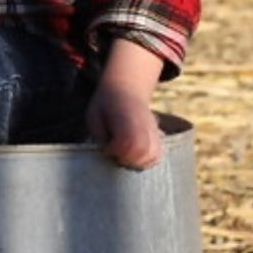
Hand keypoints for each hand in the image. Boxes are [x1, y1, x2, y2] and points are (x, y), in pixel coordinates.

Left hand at [85, 38, 164, 169]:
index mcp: (125, 115)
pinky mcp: (158, 137)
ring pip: (152, 155)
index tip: (105, 148)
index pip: (128, 140)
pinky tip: (133, 157)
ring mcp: (153, 130)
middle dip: (125, 159)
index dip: (115, 150)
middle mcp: (143, 123)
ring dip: (135, 162)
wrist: (126, 90)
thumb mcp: (94, 114)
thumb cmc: (105, 104)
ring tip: (122, 156)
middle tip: (113, 153)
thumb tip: (106, 152)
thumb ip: (99, 134)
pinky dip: (145, 161)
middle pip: (142, 150)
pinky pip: (156, 155)